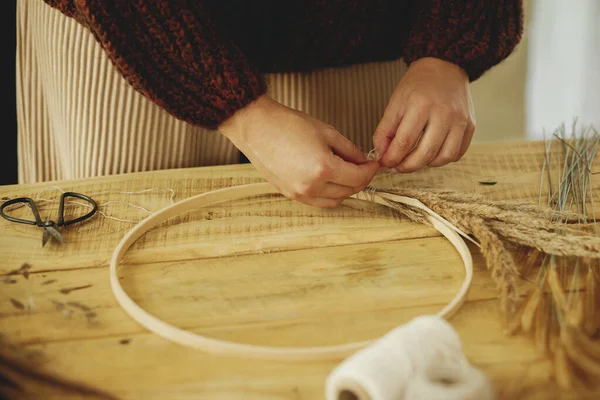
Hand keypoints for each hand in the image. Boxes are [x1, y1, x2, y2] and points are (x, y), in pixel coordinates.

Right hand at [219, 95, 378, 207]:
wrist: (257, 128)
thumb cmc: (287, 125)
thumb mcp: (327, 132)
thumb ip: (349, 150)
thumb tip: (363, 161)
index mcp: (324, 168)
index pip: (359, 177)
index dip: (370, 170)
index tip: (373, 163)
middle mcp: (312, 186)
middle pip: (350, 191)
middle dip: (360, 179)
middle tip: (362, 166)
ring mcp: (300, 193)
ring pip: (336, 200)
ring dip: (346, 189)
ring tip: (347, 173)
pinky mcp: (291, 195)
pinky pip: (319, 202)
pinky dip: (330, 195)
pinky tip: (331, 181)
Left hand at [373, 57, 475, 171]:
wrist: (445, 66)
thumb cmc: (418, 84)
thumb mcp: (395, 103)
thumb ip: (385, 131)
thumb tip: (381, 156)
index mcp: (421, 104)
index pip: (404, 142)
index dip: (391, 158)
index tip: (385, 162)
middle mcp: (444, 113)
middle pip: (425, 154)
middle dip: (407, 166)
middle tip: (397, 166)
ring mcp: (460, 120)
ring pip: (443, 157)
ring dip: (425, 164)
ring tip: (415, 159)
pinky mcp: (471, 125)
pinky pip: (457, 153)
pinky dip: (442, 159)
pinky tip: (432, 152)